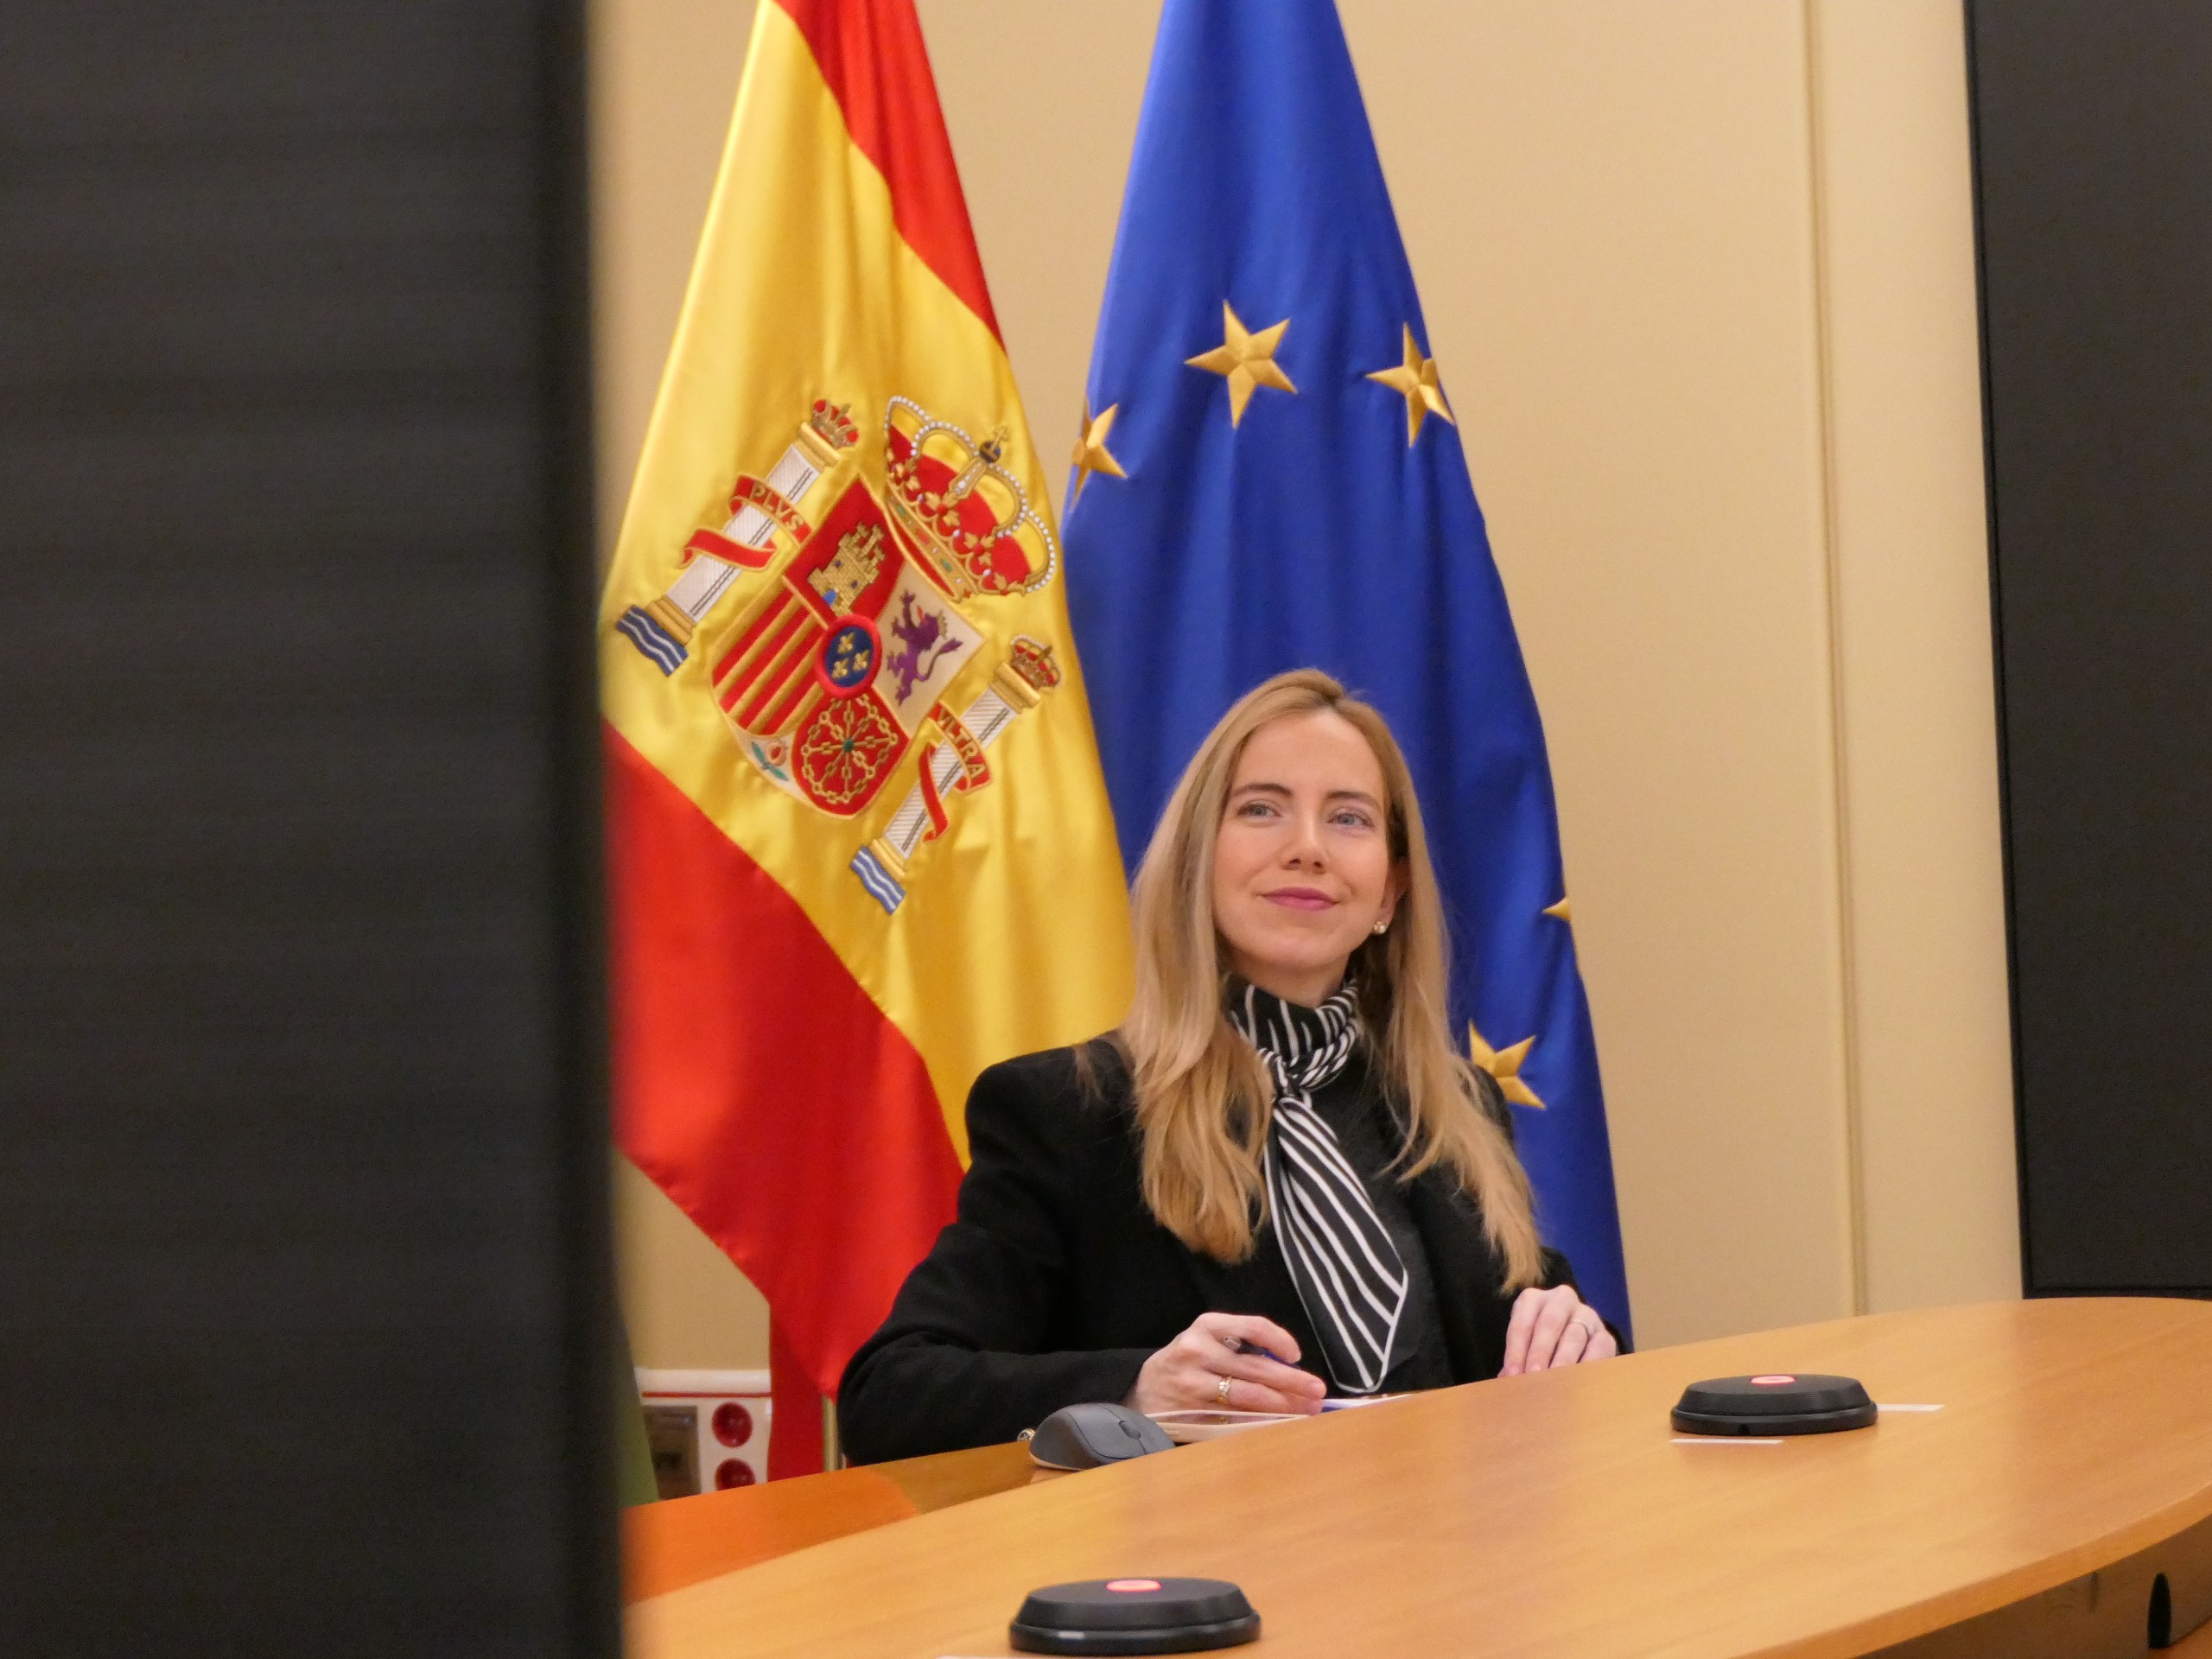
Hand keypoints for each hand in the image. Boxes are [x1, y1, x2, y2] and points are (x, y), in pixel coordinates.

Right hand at [1125, 1312, 1328, 1415]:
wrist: (1144, 1390)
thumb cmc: (1188, 1363)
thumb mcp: (1208, 1342)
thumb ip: (1243, 1350)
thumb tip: (1293, 1368)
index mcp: (1208, 1326)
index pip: (1252, 1327)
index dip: (1279, 1340)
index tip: (1297, 1356)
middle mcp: (1198, 1350)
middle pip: (1255, 1367)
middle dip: (1291, 1381)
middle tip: (1317, 1392)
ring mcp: (1193, 1383)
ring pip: (1247, 1396)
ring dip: (1282, 1405)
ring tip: (1306, 1411)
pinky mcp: (1192, 1412)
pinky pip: (1234, 1418)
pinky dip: (1261, 1422)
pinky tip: (1278, 1424)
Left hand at [1501, 1285, 1617, 1374]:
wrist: (1575, 1345)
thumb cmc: (1540, 1346)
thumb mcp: (1524, 1347)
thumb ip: (1516, 1361)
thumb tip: (1507, 1382)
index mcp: (1533, 1300)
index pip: (1522, 1322)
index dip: (1515, 1351)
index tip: (1512, 1375)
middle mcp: (1561, 1300)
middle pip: (1549, 1324)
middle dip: (1539, 1353)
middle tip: (1533, 1378)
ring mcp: (1586, 1315)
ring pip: (1574, 1335)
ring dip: (1562, 1362)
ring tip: (1554, 1384)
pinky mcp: (1605, 1335)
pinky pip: (1599, 1348)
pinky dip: (1587, 1366)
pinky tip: (1578, 1382)